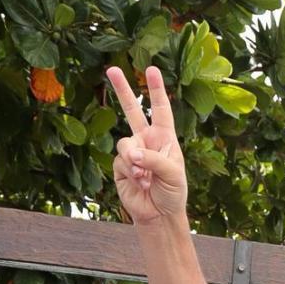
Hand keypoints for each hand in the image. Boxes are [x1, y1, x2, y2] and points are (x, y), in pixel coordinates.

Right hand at [106, 66, 187, 224]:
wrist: (159, 214)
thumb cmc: (173, 192)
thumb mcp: (172, 174)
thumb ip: (153, 159)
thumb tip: (131, 154)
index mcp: (165, 138)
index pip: (161, 109)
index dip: (156, 90)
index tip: (151, 70)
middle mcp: (147, 141)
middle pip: (132, 110)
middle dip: (122, 90)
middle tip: (111, 69)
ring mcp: (132, 152)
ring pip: (125, 143)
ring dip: (135, 161)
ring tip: (146, 178)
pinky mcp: (120, 166)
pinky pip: (120, 161)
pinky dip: (130, 172)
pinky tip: (140, 184)